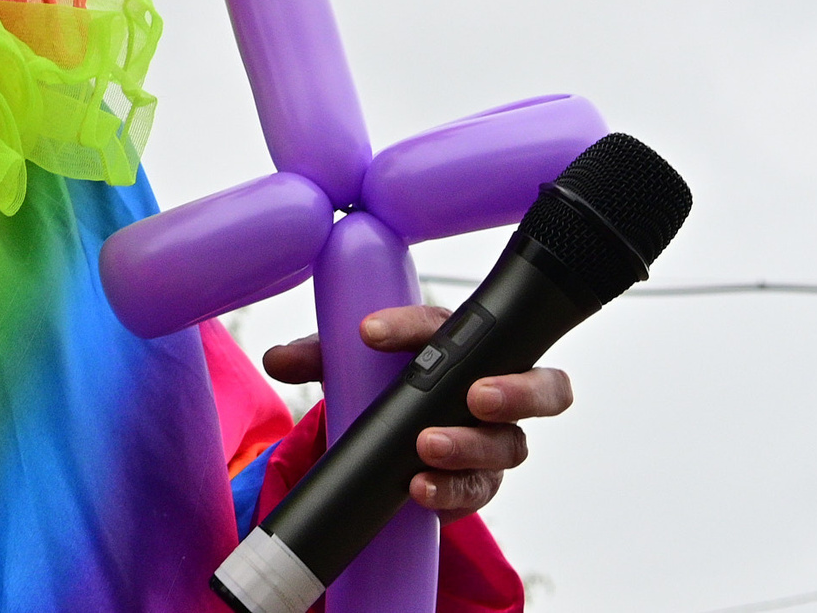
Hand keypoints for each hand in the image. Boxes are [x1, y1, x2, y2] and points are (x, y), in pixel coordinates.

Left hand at [262, 306, 573, 517]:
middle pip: (539, 386)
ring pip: (509, 444)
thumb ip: (318, 356)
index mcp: (460, 344)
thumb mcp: (348, 364)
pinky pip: (479, 490)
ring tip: (427, 447)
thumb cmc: (382, 381)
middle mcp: (493, 388)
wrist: (390, 436)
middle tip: (474, 395)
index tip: (368, 333)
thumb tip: (278, 358)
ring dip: (470, 445)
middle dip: (514, 390)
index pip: (447, 325)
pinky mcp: (481, 483)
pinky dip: (450, 491)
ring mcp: (495, 440)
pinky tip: (420, 490)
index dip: (410, 326)